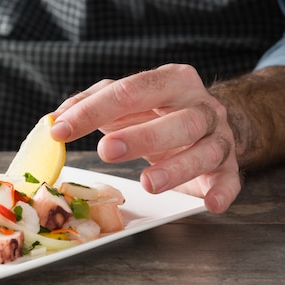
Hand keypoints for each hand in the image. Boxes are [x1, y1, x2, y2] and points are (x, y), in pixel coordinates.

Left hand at [50, 64, 239, 212]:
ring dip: (176, 168)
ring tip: (148, 184)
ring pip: (204, 150)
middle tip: (106, 151)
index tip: (61, 130)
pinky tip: (209, 204)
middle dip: (141, 136)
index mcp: (171, 81)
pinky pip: (231, 178)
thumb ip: (89, 104)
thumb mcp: (124, 102)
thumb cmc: (157, 112)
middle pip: (177, 120)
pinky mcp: (229, 165)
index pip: (132, 90)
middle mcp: (200, 105)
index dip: (94, 110)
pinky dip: (222, 191)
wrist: (208, 122)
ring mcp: (219, 135)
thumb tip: (53, 121)